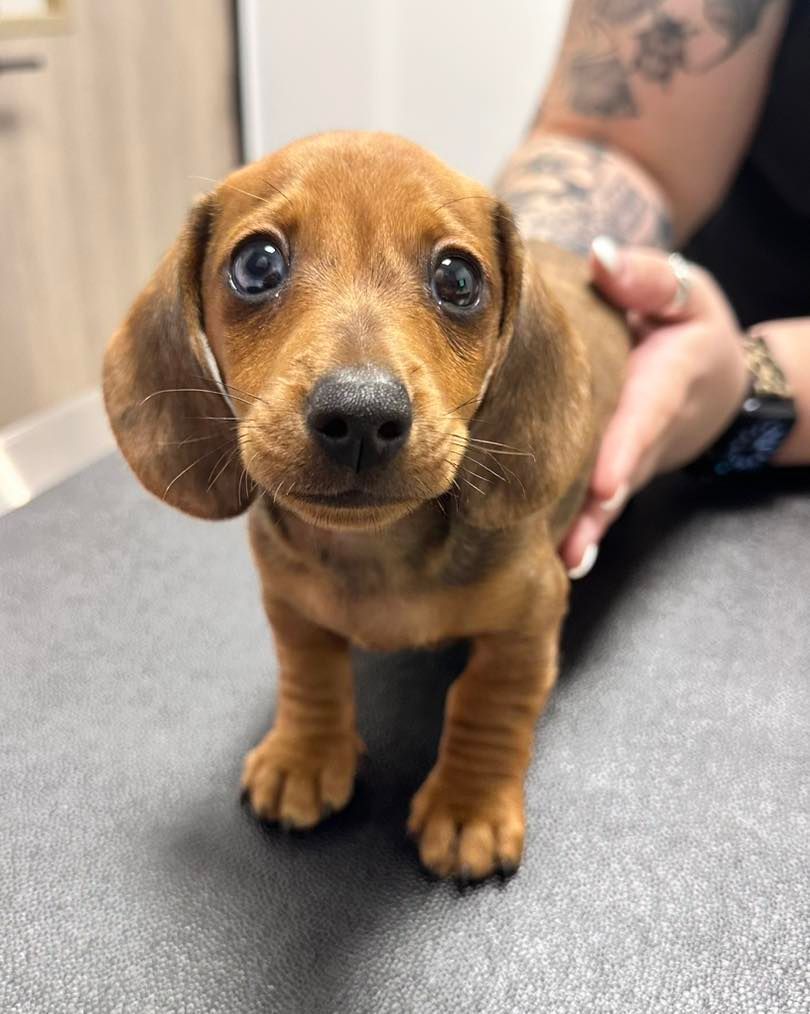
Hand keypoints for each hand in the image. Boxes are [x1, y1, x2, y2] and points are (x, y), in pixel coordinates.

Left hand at [560, 238, 748, 576]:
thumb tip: (600, 258)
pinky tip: (553, 556)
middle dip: (597, 513)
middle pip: (620, 475)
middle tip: (569, 550)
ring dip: (585, 530)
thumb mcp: (686, 293)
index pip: (643, 419)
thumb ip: (648, 278)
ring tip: (558, 562)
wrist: (716, 381)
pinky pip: (592, 499)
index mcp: (664, 385)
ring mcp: (630, 461)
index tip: (605, 483)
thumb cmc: (690, 329)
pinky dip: (577, 526)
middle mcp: (647, 434)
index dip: (624, 452)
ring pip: (605, 498)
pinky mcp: (612, 472)